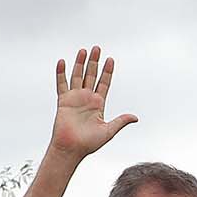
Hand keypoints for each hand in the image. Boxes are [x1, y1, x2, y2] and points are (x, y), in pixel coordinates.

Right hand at [47, 47, 137, 163]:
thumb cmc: (90, 143)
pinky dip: (61, 73)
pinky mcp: (63, 101)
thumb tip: (135, 117)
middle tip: (97, 48)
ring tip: (84, 50)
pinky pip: (61, 84)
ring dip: (80, 63)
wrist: (72, 148)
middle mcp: (87, 98)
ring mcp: (74, 98)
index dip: (107, 72)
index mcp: (99, 104)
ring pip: (77, 76)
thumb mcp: (109, 130)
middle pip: (91, 76)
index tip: (111, 60)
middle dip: (95, 62)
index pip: (104, 83)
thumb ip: (120, 121)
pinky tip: (62, 62)